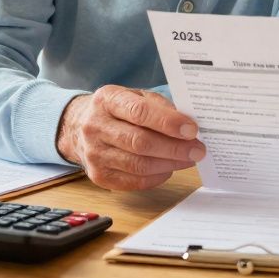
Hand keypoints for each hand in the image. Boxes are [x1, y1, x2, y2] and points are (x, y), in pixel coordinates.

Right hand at [55, 85, 204, 190]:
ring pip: (139, 165)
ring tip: (188, 159)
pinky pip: (134, 181)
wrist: (80, 128)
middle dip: (175, 148)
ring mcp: (94, 154)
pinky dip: (157, 177)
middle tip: (198, 149)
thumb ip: (159, 106)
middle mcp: (95, 126)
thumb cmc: (118, 111)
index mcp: (107, 100)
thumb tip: (188, 124)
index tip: (192, 129)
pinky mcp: (98, 176)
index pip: (139, 112)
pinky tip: (169, 168)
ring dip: (170, 164)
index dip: (168, 123)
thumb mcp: (136, 96)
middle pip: (140, 142)